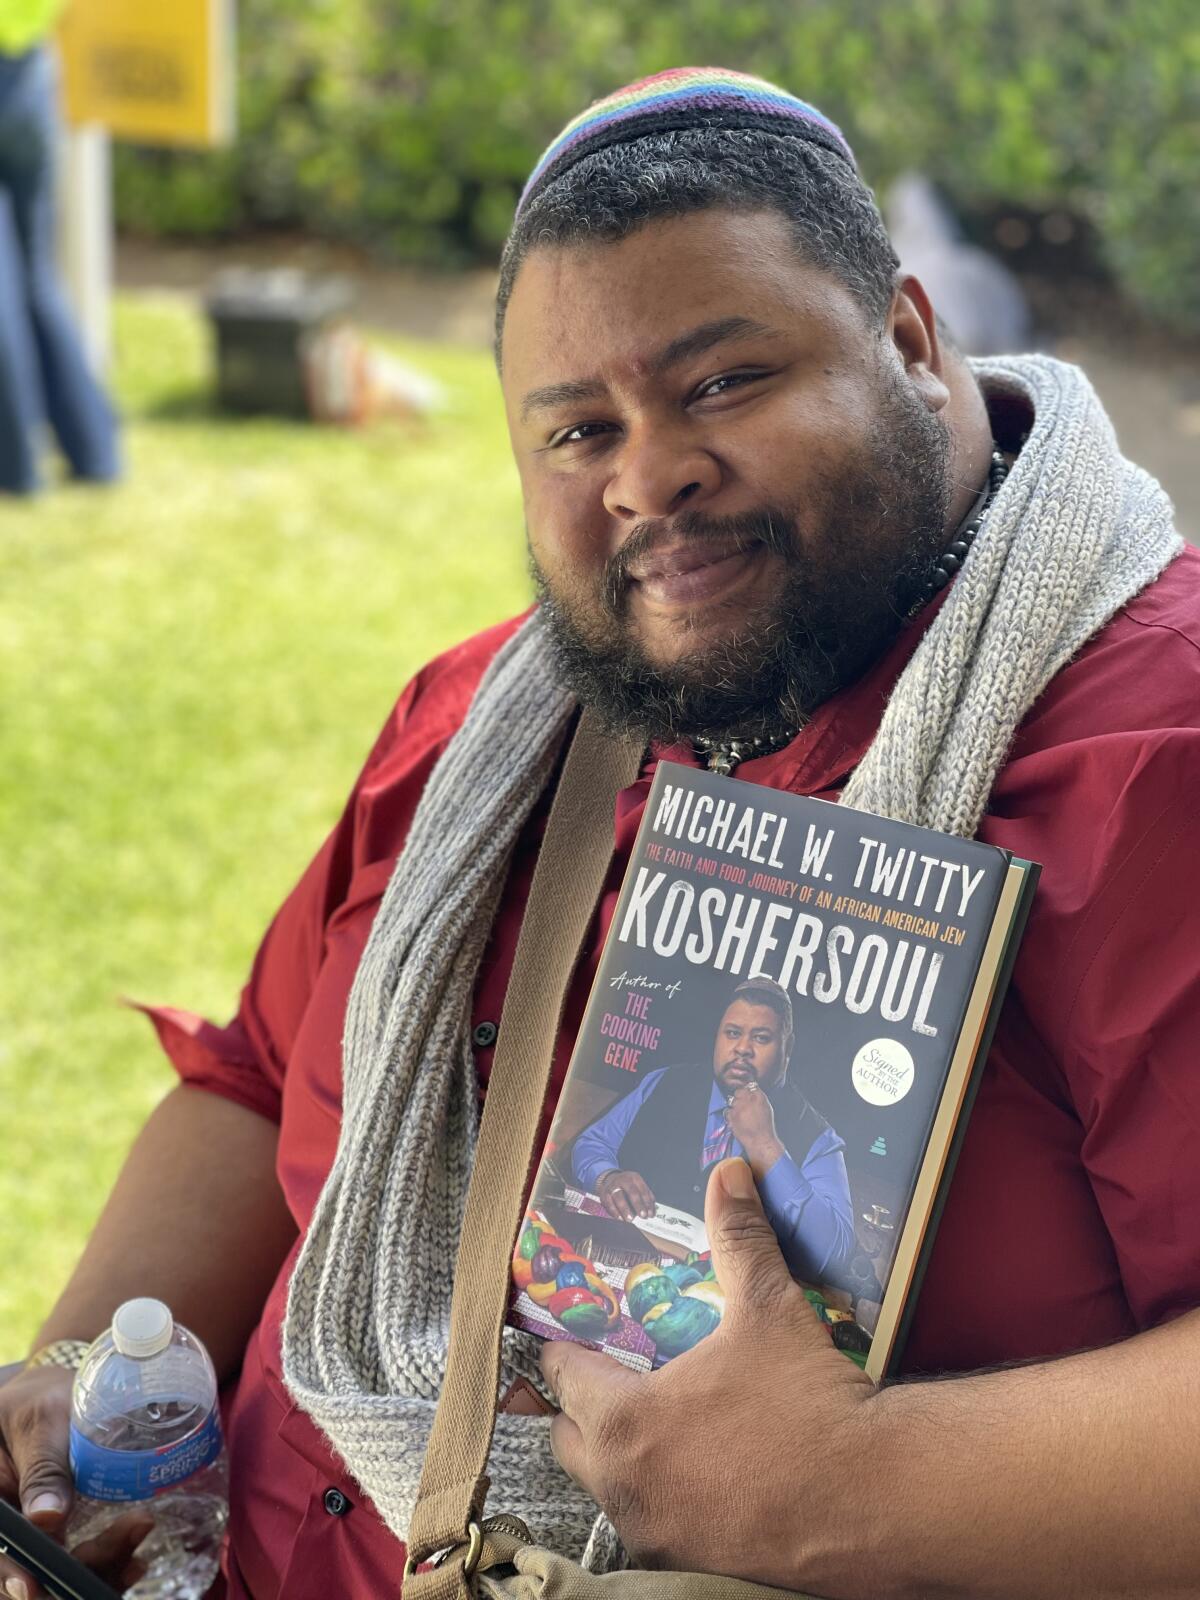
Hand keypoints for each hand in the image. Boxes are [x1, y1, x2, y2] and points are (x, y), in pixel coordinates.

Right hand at [0, 1360, 151, 1597]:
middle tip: (129, 1533)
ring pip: (58, 1580)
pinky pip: (78, 1570)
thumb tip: (47, 1517)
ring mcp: (32, 1543)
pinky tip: (134, 1560)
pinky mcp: (59, 1543)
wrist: (53, 1399)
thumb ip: (42, 1466)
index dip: (12, 1579)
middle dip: (75, 1572)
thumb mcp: (39, 1422)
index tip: (37, 1587)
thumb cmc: (38, 1403)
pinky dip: (106, 1569)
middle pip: (27, 1578)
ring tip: (139, 1537)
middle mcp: (6, 1534)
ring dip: (99, 1571)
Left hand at [543, 1159, 875, 1585]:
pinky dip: (665, 1496)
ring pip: (611, 1487)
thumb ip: (738, 1236)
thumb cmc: (811, 1407)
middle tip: (615, 1373)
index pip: (562, 1376)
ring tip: (665, 1419)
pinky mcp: (694, 1567)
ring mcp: (658, 1536)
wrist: (878, 1499)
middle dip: (585, 1405)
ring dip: (625, 1455)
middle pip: (571, 1439)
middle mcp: (626, 1489)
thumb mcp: (768, 1306)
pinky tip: (705, 1468)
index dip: (566, 1346)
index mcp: (624, 1422)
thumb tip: (728, 1174)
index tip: (572, 1333)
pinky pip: (656, 1526)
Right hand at [595, 1169, 655, 1221]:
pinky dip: (614, 1212)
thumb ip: (646, 1197)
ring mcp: (612, 1186)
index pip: (643, 1189)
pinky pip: (609, 1203)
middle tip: (642, 1216)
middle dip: (638, 1205)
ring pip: (618, 1197)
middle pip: (632, 1192)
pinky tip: (620, 1218)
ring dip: (625, 1209)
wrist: (610, 1178)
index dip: (647, 1202)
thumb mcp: (638, 1185)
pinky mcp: (604, 1193)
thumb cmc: (628, 1185)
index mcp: (634, 1178)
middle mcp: (623, 1180)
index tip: (650, 1214)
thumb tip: (651, 1211)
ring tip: (630, 1219)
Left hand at [723, 1082, 781, 1163]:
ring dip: (735, 1106)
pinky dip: (730, 1115)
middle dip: (740, 1097)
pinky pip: (727, 1111)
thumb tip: (751, 1091)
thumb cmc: (766, 1126)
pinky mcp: (732, 1116)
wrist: (760, 1141)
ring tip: (741, 1114)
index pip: (750, 1086)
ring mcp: (739, 1108)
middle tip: (743, 1105)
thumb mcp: (766, 1108)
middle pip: (739, 1092)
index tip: (747, 1096)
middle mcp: (748, 1100)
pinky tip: (737, 1120)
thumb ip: (758, 1098)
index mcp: (759, 1097)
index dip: (747, 1091)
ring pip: (732, 1101)